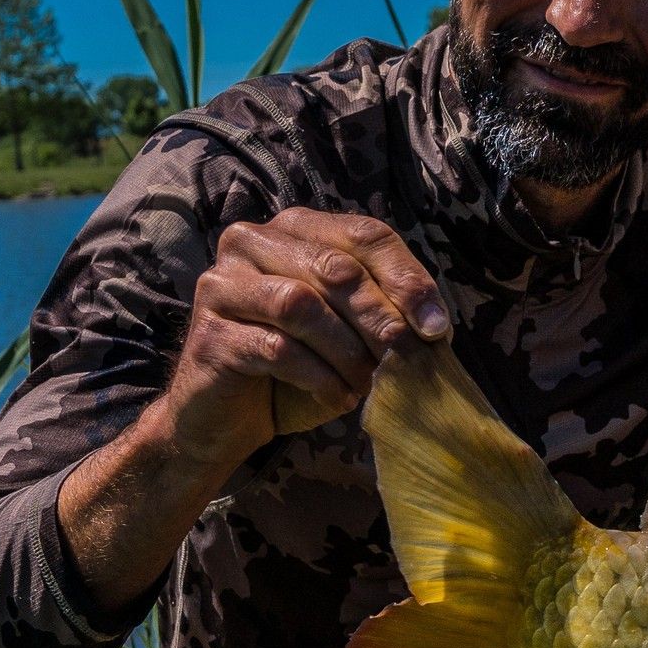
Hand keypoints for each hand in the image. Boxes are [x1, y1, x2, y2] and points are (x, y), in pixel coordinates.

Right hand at [162, 208, 449, 467]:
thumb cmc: (299, 368)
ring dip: (348, 350)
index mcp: (297, 229)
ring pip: (302, 305)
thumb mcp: (351, 332)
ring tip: (369, 382)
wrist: (230, 417)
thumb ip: (386, 313)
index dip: (407, 279)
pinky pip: (276, 348)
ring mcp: (224, 284)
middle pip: (336, 267)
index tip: (437, 328)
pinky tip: (338, 396)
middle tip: (408, 356)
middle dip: (381, 317)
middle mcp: (253, 242)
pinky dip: (318, 376)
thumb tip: (434, 324)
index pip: (365, 234)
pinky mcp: (209, 332)